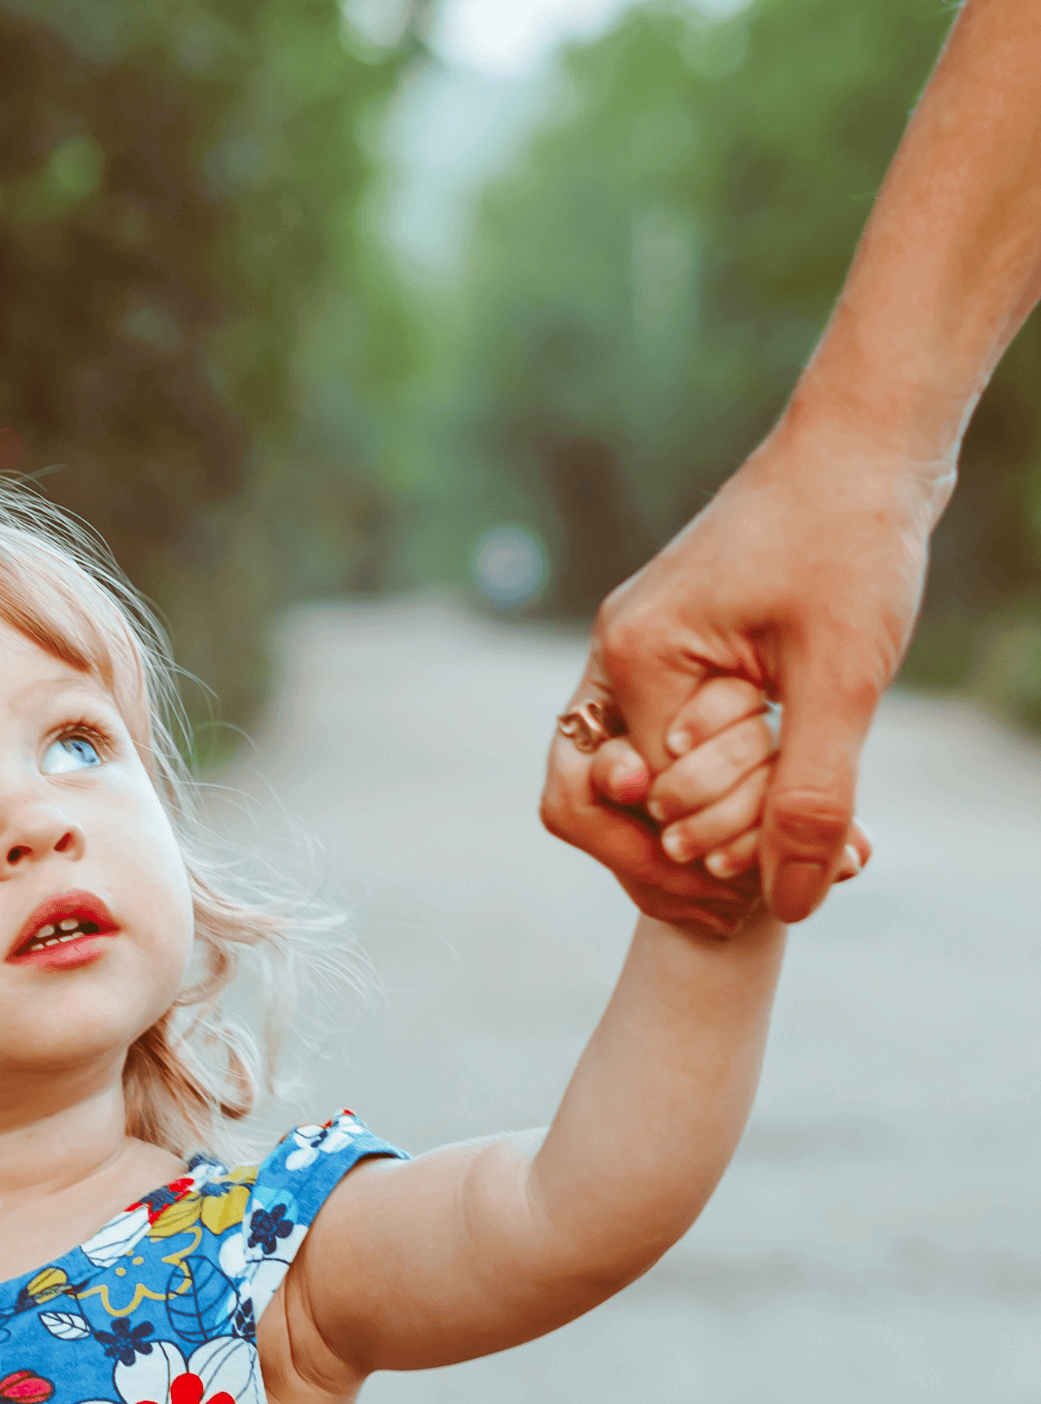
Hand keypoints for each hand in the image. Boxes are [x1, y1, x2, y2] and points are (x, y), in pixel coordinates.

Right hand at [577, 411, 938, 922]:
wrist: (866, 440)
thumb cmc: (852, 539)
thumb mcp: (842, 678)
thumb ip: (808, 795)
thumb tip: (786, 905)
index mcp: (636, 656)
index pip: (639, 802)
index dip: (702, 854)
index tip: (772, 885)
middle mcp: (617, 655)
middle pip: (596, 802)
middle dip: (669, 862)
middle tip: (748, 905)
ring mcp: (640, 653)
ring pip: (632, 782)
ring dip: (703, 830)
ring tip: (789, 865)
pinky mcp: (677, 653)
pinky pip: (670, 747)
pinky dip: (724, 790)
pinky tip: (793, 813)